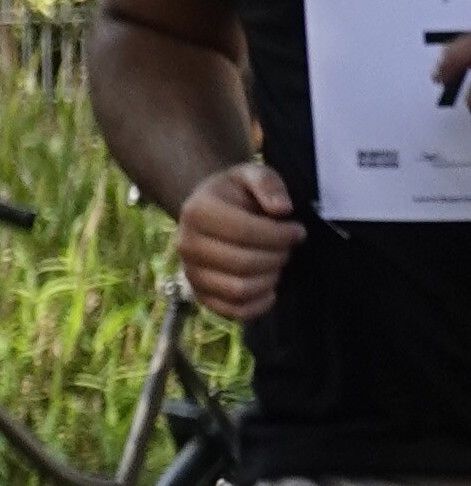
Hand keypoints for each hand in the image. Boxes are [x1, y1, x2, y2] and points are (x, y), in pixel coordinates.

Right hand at [177, 155, 302, 321]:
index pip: (244, 231)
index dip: (279, 235)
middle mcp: (186, 245)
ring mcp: (191, 274)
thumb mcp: (251, 174)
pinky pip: (234, 312)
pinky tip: (271, 287)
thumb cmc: (236, 193)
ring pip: (239, 290)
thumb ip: (267, 183)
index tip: (298, 231)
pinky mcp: (201, 296)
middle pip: (243, 263)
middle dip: (277, 256)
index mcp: (197, 211)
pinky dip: (259, 305)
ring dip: (270, 279)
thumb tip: (282, 209)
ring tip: (278, 263)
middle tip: (289, 248)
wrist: (212, 212)